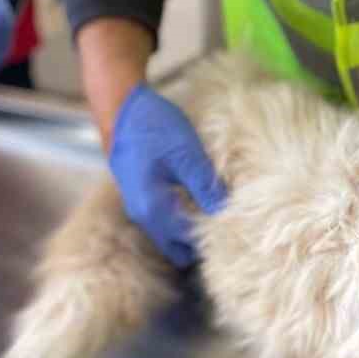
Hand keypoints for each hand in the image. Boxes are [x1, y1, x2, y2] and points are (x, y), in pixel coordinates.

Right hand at [109, 84, 226, 267]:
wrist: (121, 109)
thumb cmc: (152, 128)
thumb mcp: (185, 153)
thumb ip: (205, 186)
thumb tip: (227, 212)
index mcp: (153, 210)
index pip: (189, 242)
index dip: (214, 238)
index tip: (237, 227)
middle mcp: (143, 217)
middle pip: (178, 248)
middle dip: (202, 242)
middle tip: (230, 224)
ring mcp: (140, 208)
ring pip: (171, 235)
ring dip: (193, 227)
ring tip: (219, 211)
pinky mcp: (143, 197)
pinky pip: (166, 220)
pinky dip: (184, 216)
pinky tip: (202, 199)